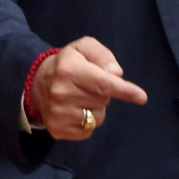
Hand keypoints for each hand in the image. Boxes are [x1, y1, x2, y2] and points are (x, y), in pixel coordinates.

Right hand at [29, 36, 148, 138]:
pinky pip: (87, 131)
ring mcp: (58, 114)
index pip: (103, 83)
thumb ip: (102, 55)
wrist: (36, 84)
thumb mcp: (83, 48)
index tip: (141, 97)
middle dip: (103, 93)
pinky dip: (87, 122)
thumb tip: (116, 74)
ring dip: (96, 109)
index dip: (124, 90)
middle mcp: (61, 93)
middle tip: (87, 84)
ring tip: (80, 97)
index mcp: (69, 69)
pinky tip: (75, 110)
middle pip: (103, 101)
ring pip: (97, 118)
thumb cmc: (67, 63)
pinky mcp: (57, 130)